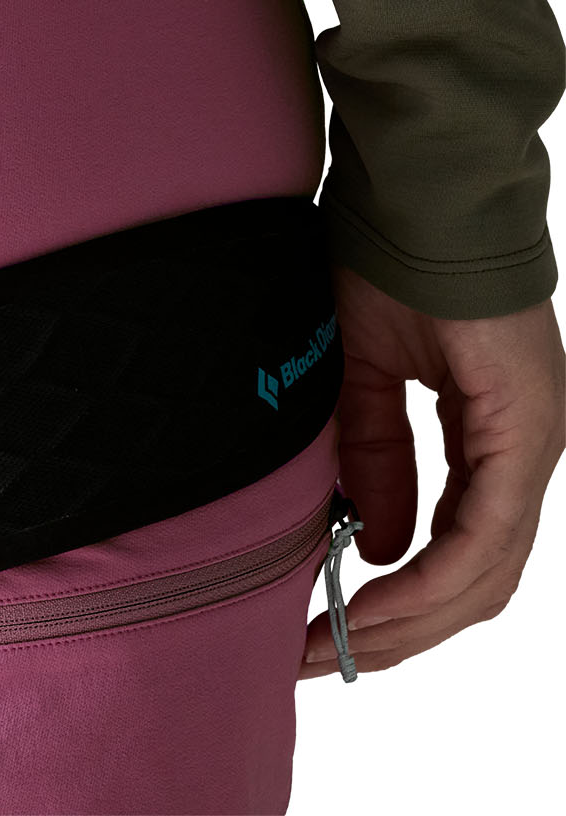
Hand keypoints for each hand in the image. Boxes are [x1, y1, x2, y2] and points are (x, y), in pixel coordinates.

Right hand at [299, 265, 563, 677]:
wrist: (415, 197)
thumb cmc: (384, 264)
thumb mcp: (359, 377)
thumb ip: (373, 458)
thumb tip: (379, 544)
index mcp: (489, 438)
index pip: (456, 552)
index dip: (396, 603)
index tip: (326, 628)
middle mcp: (520, 455)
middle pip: (475, 584)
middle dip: (397, 632)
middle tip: (323, 657)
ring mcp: (531, 446)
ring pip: (486, 574)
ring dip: (412, 620)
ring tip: (343, 642)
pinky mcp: (526, 433)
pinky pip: (488, 534)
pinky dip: (437, 578)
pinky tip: (383, 596)